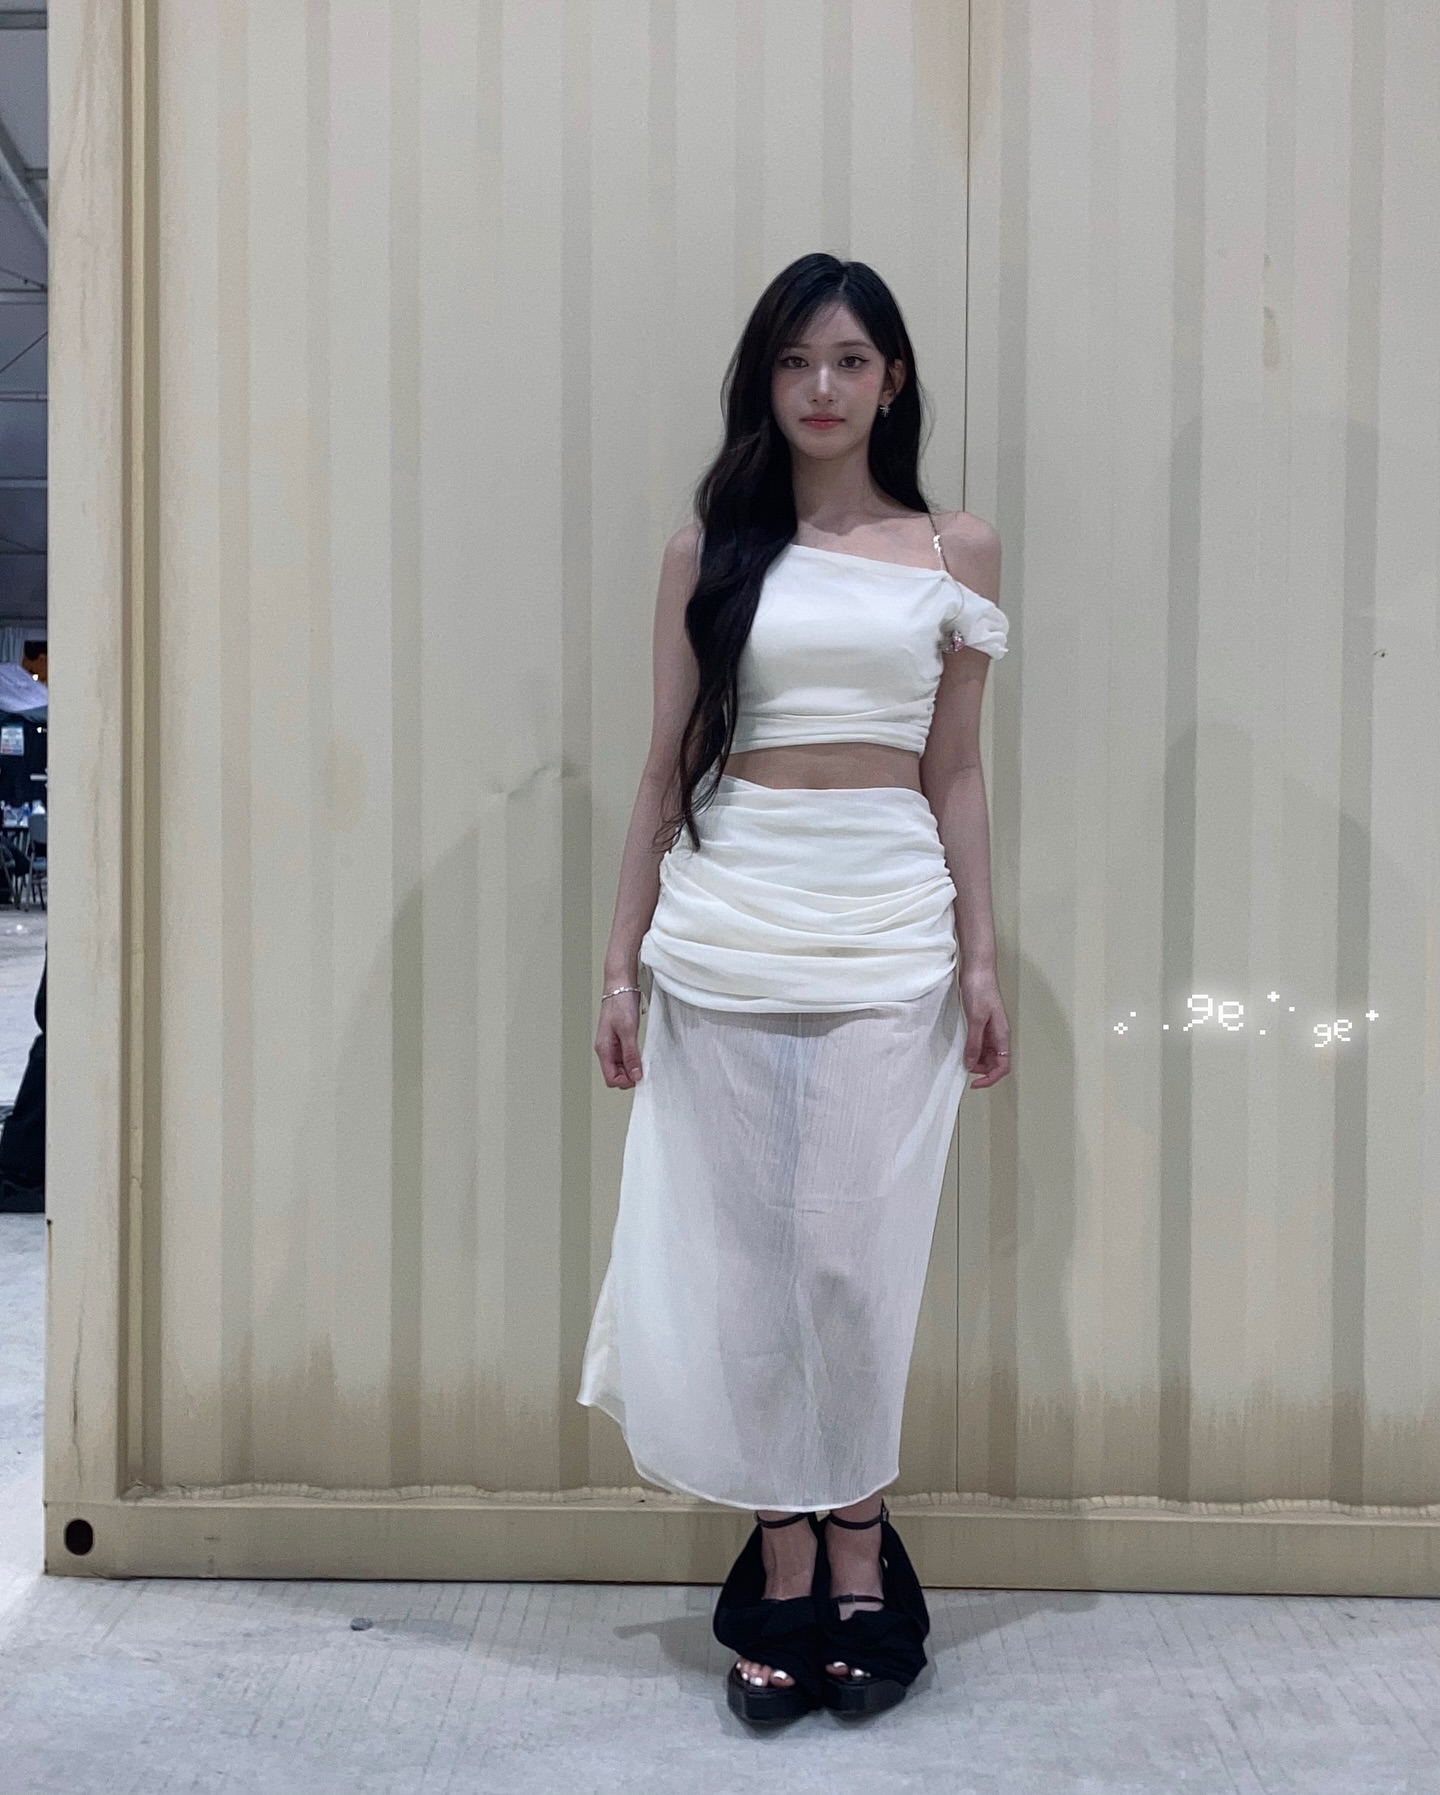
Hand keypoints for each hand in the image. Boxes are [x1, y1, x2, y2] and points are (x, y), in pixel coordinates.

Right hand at [595, 991, 643, 1088]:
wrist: (620, 986)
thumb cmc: (620, 1004)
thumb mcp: (628, 1031)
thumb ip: (631, 1055)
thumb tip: (635, 1075)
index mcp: (603, 1049)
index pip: (611, 1079)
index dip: (625, 1082)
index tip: (640, 1077)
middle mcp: (606, 1050)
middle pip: (615, 1076)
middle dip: (629, 1077)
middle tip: (644, 1070)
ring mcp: (612, 1045)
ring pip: (621, 1068)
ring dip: (632, 1069)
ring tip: (644, 1062)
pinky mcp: (619, 1039)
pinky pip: (625, 1058)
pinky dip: (634, 1060)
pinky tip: (642, 1055)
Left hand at [959, 966, 1010, 1087]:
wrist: (977, 969)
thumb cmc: (980, 989)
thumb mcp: (975, 1019)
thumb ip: (974, 1043)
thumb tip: (971, 1064)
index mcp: (1002, 1035)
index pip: (1003, 1067)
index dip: (990, 1079)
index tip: (974, 1084)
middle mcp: (998, 1035)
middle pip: (994, 1063)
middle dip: (981, 1070)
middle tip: (962, 1067)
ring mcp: (990, 1029)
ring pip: (986, 1055)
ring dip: (975, 1060)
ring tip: (960, 1057)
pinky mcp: (981, 1023)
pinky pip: (979, 1043)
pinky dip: (971, 1049)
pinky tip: (960, 1046)